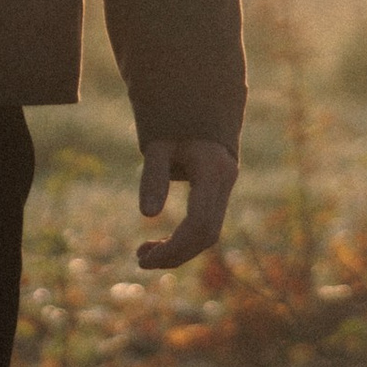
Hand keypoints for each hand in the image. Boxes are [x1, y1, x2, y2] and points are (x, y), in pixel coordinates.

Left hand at [136, 136, 236, 271]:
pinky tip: (159, 244)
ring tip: (144, 253)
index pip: (198, 223)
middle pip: (207, 235)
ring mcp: (226, 188)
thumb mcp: (158, 147)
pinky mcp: (219, 193)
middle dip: (175, 254)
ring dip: (179, 249)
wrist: (198, 106)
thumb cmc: (174, 124)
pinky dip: (184, 240)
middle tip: (140, 260)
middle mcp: (225, 182)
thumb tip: (147, 215)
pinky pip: (206, 225)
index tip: (143, 260)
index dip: (173, 248)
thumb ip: (153, 177)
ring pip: (209, 234)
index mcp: (213, 172)